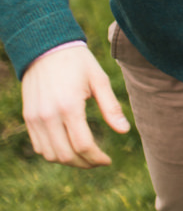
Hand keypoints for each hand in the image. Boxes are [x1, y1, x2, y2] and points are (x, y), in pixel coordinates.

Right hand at [21, 44, 130, 167]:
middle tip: (98, 161)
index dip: (97, 158)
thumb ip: (111, 107)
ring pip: (50, 155)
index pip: (83, 145)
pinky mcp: (29, 117)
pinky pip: (39, 146)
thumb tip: (124, 131)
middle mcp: (49, 116)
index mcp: (69, 106)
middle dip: (85, 163)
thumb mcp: (99, 80)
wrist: (46, 47)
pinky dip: (53, 153)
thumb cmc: (77, 62)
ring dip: (69, 161)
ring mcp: (36, 118)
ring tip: (85, 157)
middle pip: (66, 155)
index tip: (108, 160)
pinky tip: (68, 148)